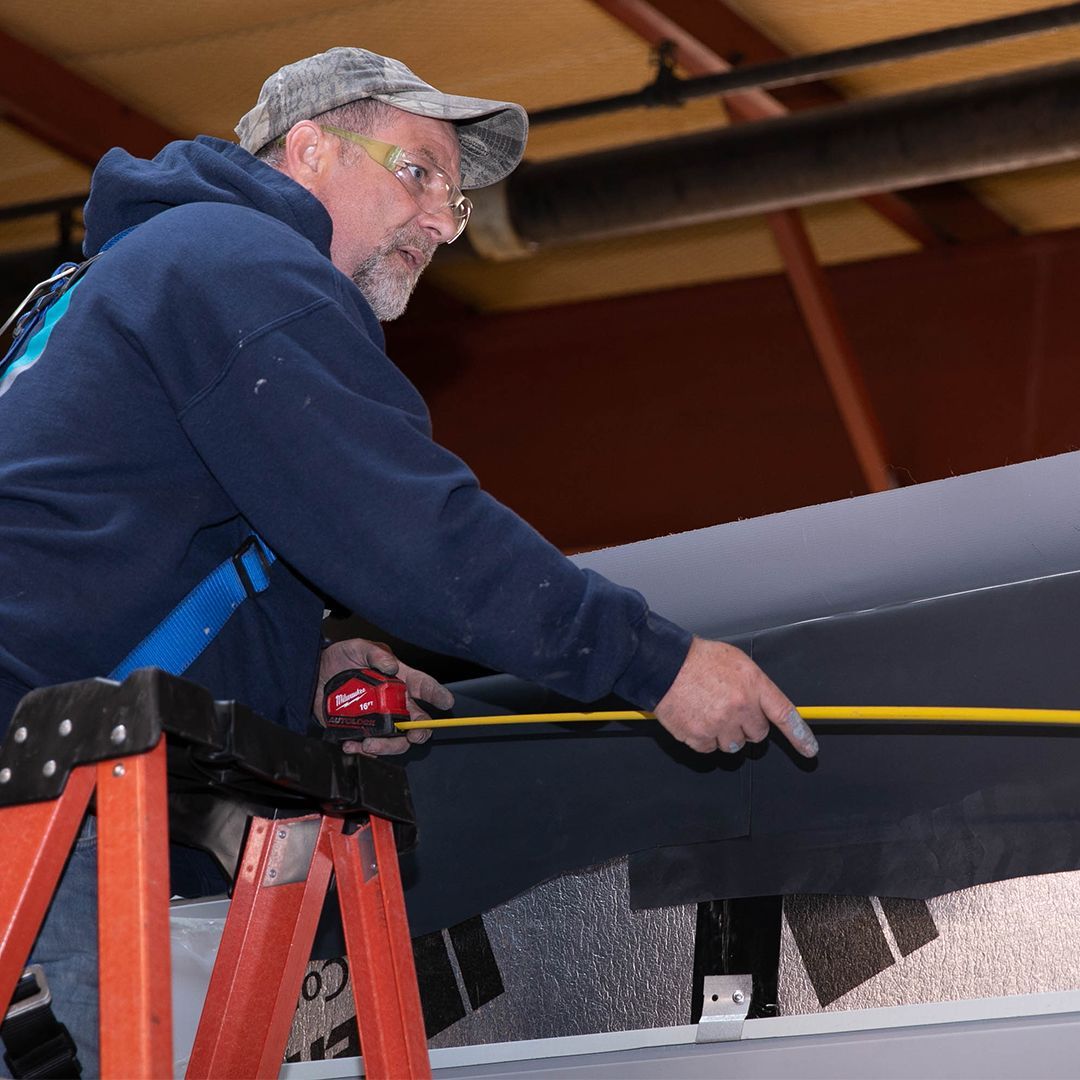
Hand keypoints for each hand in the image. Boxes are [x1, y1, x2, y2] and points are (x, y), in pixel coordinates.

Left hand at [313, 638, 453, 755]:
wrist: (314, 673)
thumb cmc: (341, 657)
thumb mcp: (358, 647)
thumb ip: (375, 653)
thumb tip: (392, 667)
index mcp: (399, 679)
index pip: (423, 686)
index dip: (437, 694)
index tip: (445, 702)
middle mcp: (393, 702)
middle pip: (416, 722)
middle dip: (420, 731)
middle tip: (414, 734)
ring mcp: (378, 718)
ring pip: (396, 740)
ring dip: (387, 747)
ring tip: (368, 745)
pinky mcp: (360, 730)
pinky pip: (369, 747)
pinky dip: (362, 751)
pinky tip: (351, 746)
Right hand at [654, 637, 817, 757]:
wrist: (664, 665)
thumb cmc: (698, 660)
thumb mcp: (737, 662)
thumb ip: (754, 685)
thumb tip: (763, 704)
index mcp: (753, 685)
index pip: (785, 715)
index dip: (799, 735)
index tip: (809, 749)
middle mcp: (740, 707)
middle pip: (757, 734)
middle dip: (746, 725)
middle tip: (730, 709)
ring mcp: (720, 724)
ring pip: (734, 745)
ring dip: (726, 733)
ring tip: (710, 712)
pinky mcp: (699, 736)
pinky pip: (710, 749)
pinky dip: (705, 738)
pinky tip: (697, 718)